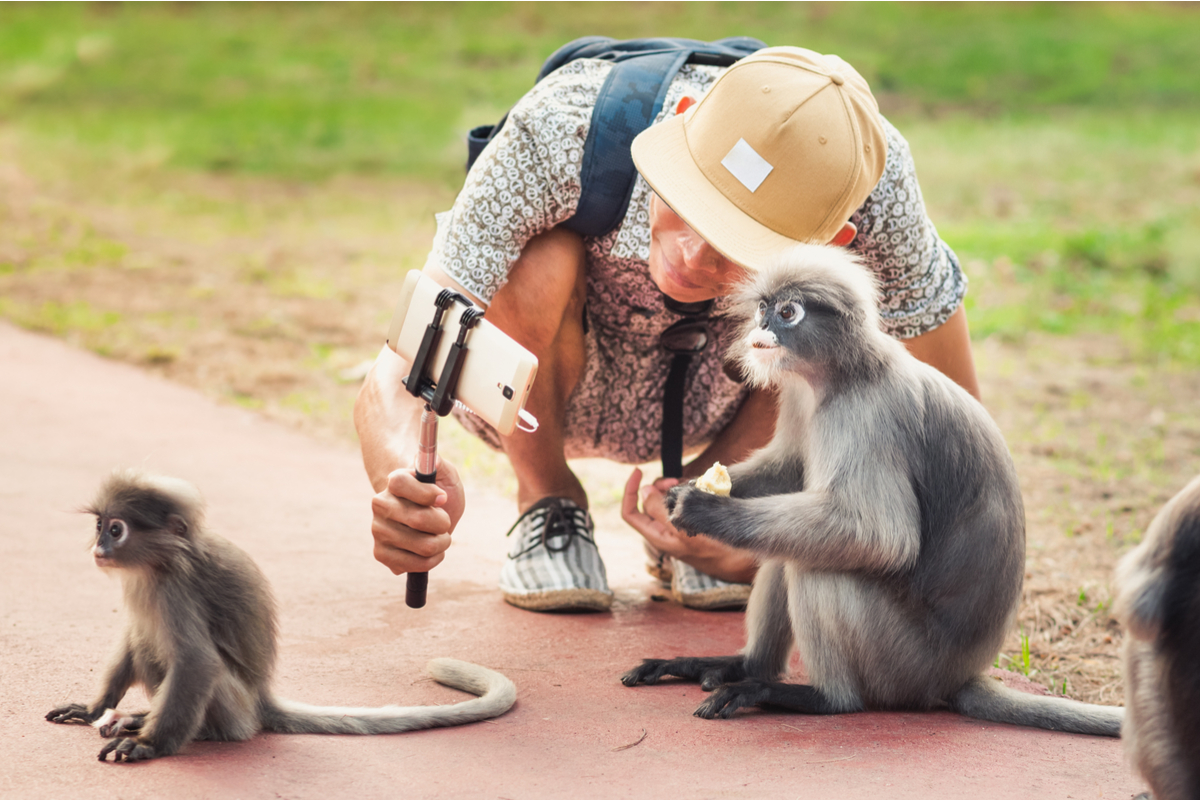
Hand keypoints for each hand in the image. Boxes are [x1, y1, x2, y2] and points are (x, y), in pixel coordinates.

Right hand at [370, 458, 464, 574]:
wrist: (424, 513)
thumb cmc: (437, 492)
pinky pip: (415, 565)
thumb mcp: (445, 475)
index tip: (443, 497)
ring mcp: (378, 530)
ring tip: (440, 536)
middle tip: (444, 521)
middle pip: (419, 519)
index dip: (428, 493)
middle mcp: (381, 505)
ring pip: (424, 546)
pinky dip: (432, 560)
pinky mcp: (381, 554)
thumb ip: (441, 465)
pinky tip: (431, 551)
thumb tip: (433, 461)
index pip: (400, 483)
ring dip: (442, 543)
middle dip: (443, 523)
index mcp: (394, 481)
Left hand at [621, 468, 756, 583]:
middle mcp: (665, 530)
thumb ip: (660, 511)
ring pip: (666, 499)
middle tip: (674, 482)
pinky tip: (699, 489)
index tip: (639, 471)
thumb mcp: (683, 531)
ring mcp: (679, 525)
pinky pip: (682, 502)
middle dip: (658, 486)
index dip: (629, 491)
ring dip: (673, 488)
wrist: (740, 563)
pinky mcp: (693, 521)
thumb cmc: (714, 551)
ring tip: (689, 485)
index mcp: (657, 535)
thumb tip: (644, 490)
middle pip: (649, 501)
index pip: (630, 513)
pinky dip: (686, 491)